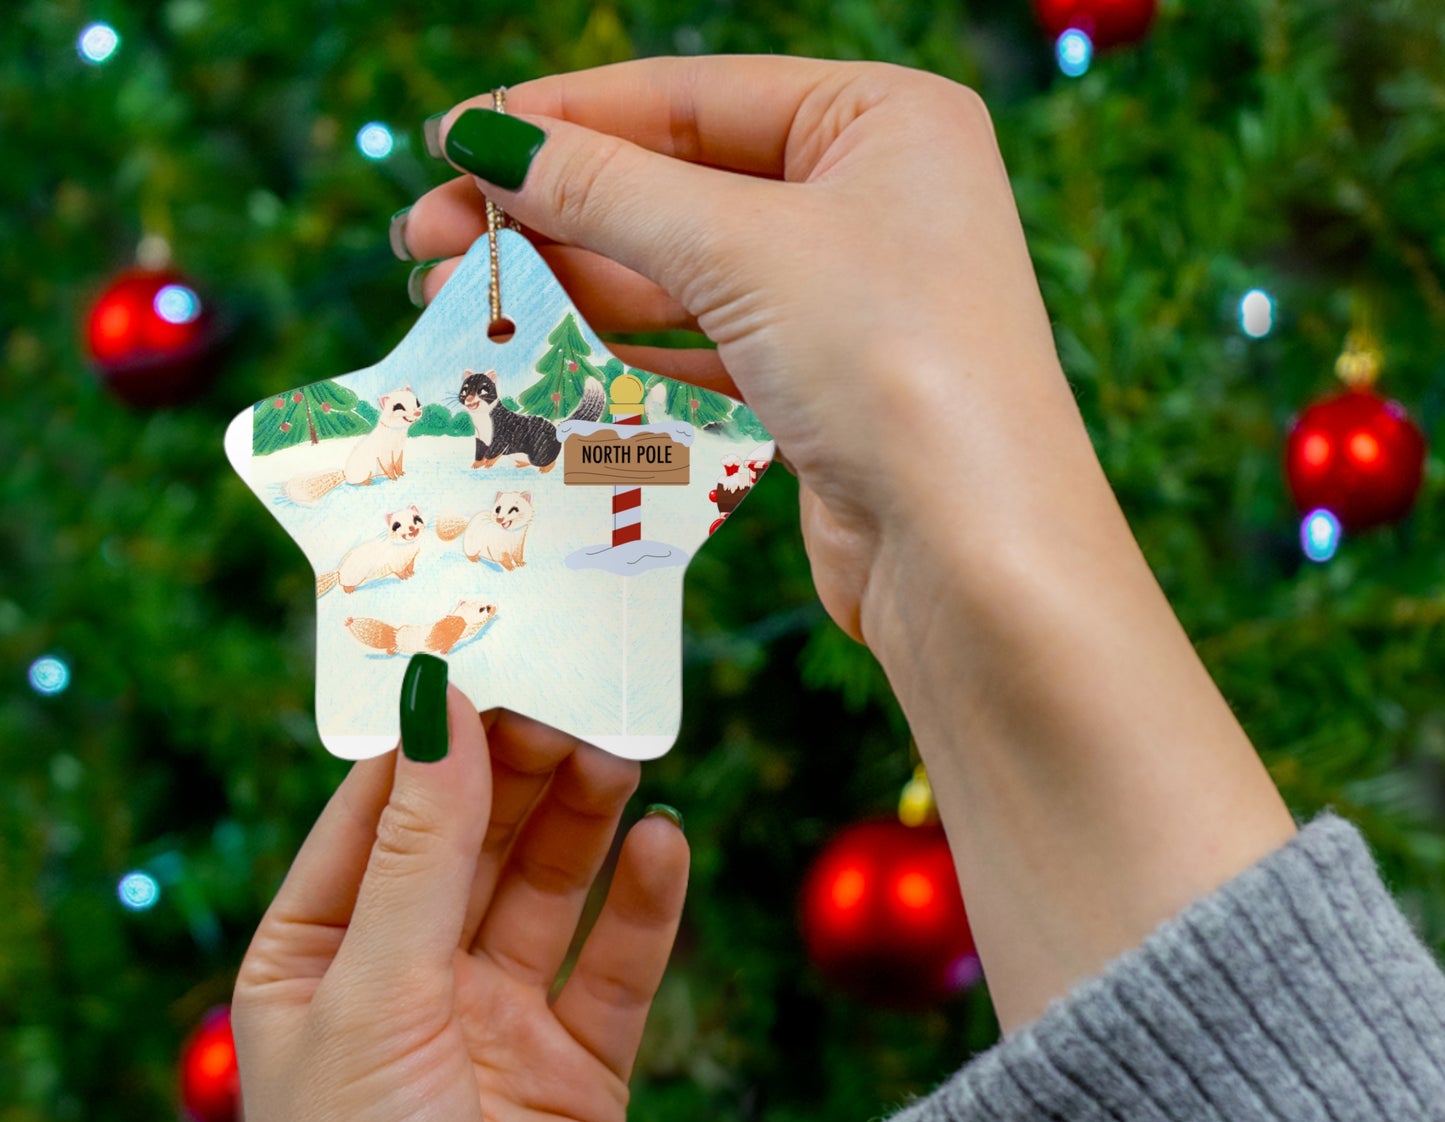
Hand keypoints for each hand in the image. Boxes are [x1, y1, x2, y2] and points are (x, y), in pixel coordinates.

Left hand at [232, 692, 688, 1121]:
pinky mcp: (579, 1068)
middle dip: (521, 769)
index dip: (431, 736)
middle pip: (473, 838)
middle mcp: (408, 980)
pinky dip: (644, 904)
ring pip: (549, 887)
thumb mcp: (374, 1000)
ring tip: (624, 751)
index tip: (488, 653)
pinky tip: (667, 845)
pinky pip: (616, 964)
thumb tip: (439, 709)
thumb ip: (417, 853)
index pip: (377, 813)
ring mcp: (497, 1023)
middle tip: (578, 696)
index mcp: (318, 959)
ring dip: (585, 820)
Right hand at [400, 56, 1090, 645]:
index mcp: (882, 120)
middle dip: (549, 213)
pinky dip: (623, 351)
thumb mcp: (743, 249)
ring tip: (459, 301)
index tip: (452, 142)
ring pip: (680, 274)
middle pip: (675, 186)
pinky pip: (702, 349)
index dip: (562, 119)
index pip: (689, 97)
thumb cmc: (893, 364)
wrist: (972, 555)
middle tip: (427, 240)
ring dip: (570, 286)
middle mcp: (871, 199)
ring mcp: (847, 299)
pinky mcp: (821, 389)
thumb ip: (608, 189)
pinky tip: (544, 354)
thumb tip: (487, 141)